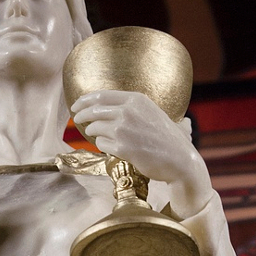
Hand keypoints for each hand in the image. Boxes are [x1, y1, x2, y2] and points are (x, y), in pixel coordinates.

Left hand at [71, 90, 213, 218]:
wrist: (179, 160)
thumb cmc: (166, 138)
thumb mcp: (151, 112)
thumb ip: (130, 107)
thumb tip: (103, 106)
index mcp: (136, 100)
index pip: (100, 95)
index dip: (84, 100)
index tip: (76, 105)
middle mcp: (128, 111)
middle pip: (93, 111)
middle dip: (81, 115)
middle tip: (77, 120)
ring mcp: (124, 130)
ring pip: (94, 128)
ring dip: (94, 133)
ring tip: (102, 137)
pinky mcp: (122, 148)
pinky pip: (101, 145)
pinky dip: (103, 147)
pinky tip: (113, 148)